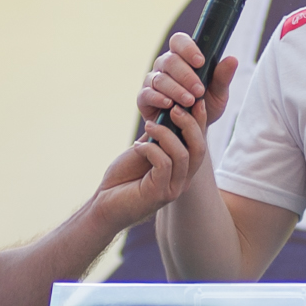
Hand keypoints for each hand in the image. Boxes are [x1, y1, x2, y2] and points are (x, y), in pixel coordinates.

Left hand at [88, 113, 205, 235]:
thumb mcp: (145, 151)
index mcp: (183, 170)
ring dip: (165, 135)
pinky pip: (164, 164)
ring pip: (182, 154)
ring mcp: (173, 188)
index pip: (199, 143)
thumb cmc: (123, 177)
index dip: (200, 122)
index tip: (196, 101)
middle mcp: (183, 180)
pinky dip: (151, 150)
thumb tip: (170, 112)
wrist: (104, 204)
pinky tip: (137, 146)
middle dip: (189, 124)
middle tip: (174, 109)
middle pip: (199, 149)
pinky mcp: (160, 194)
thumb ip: (160, 139)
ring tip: (148, 125)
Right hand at [137, 34, 236, 127]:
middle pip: (170, 61)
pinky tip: (169, 104)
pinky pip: (147, 93)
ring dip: (176, 90)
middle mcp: (165, 65)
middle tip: (199, 90)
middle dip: (186, 76)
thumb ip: (222, 77)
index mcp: (182, 58)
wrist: (191, 130)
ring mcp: (152, 80)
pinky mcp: (144, 97)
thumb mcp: (218, 93)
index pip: (179, 41)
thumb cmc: (204, 107)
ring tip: (189, 102)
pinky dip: (158, 98)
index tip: (200, 62)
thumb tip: (233, 60)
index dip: (188, 48)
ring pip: (160, 78)